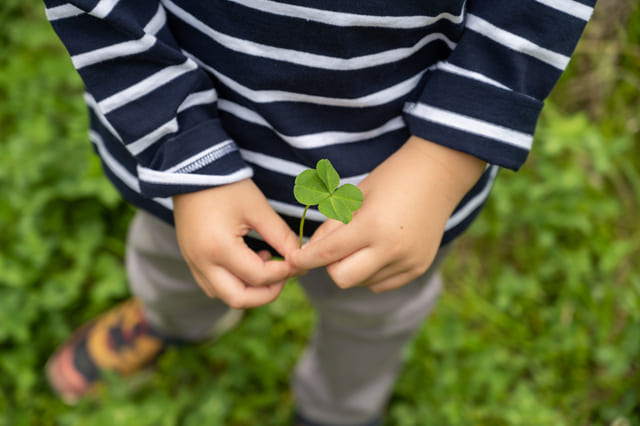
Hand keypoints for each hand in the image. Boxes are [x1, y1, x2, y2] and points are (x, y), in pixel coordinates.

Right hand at [172, 179, 300, 307]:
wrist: (192, 171)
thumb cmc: (226, 186)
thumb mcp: (258, 209)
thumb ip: (280, 236)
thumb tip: (301, 256)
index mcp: (219, 248)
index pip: (258, 276)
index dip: (284, 273)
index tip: (299, 262)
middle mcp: (202, 262)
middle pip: (238, 299)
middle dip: (266, 293)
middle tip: (284, 275)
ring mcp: (193, 263)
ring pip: (224, 295)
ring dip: (249, 289)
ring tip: (265, 263)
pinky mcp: (191, 259)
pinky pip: (213, 285)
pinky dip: (234, 282)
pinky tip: (248, 261)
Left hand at [287, 136, 485, 292]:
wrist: (438, 175)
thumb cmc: (391, 178)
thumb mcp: (355, 196)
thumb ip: (331, 227)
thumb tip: (311, 254)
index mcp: (373, 226)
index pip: (328, 253)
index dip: (306, 259)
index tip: (293, 260)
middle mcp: (392, 249)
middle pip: (342, 278)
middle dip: (330, 264)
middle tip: (334, 245)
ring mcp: (408, 262)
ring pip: (362, 282)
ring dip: (353, 267)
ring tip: (363, 240)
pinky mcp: (418, 268)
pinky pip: (381, 283)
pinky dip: (371, 272)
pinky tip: (379, 249)